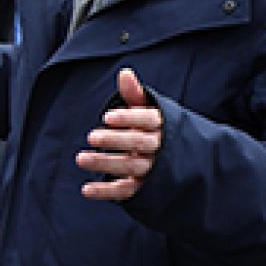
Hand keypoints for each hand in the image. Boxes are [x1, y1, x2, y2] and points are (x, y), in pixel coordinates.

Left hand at [77, 68, 163, 200]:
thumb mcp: (149, 110)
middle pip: (139, 143)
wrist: (184, 161)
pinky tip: (86, 189)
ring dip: (105, 163)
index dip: (128, 118)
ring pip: (131, 166)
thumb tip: (124, 73)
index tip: (107, 117)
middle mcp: (160, 148)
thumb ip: (135, 94)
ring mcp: (154, 169)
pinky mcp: (145, 188)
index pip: (148, 120)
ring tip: (80, 159)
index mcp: (162, 125)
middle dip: (115, 140)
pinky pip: (126, 191)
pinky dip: (106, 192)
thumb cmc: (155, 129)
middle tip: (91, 137)